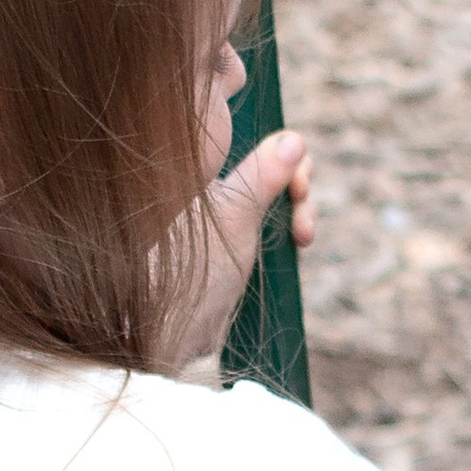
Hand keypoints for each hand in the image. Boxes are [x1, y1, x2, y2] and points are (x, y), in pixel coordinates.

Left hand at [159, 131, 316, 368]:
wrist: (166, 332)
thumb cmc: (191, 271)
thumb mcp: (235, 217)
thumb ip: (264, 174)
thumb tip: (294, 138)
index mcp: (204, 169)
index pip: (255, 140)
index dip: (286, 156)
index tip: (297, 186)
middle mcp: (213, 185)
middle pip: (272, 165)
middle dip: (298, 189)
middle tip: (304, 223)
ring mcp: (224, 214)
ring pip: (275, 195)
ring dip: (299, 211)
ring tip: (302, 238)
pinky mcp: (231, 241)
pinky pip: (269, 220)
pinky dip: (286, 228)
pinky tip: (297, 243)